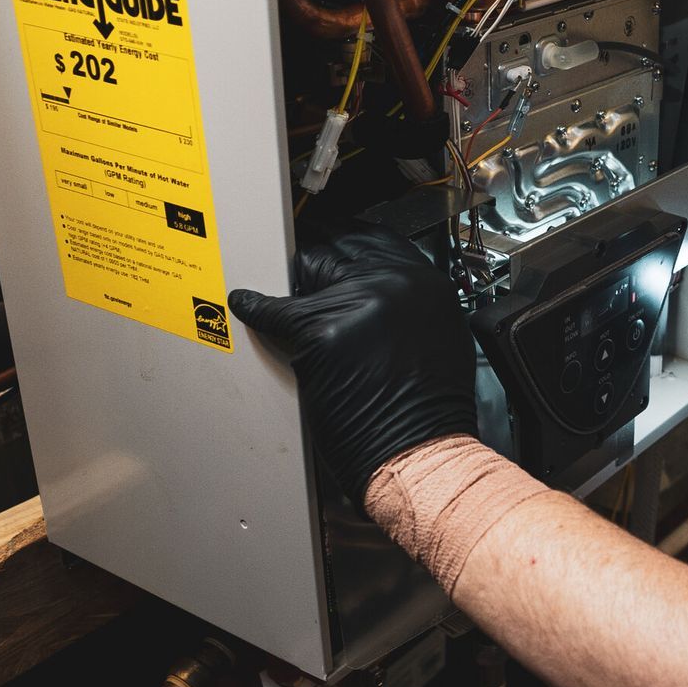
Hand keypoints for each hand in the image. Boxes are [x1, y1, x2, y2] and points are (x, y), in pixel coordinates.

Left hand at [229, 223, 478, 499]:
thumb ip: (410, 304)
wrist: (420, 449)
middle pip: (339, 248)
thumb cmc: (432, 407)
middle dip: (316, 256)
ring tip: (283, 289)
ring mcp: (357, 304)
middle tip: (300, 260)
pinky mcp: (321, 332)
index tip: (331, 237)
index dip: (347, 237)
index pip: (377, 238)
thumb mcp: (439, 335)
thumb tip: (381, 293)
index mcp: (426, 284)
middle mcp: (394, 284)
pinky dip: (257, 308)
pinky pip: (276, 311)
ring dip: (294, 286)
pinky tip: (247, 304)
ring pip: (307, 275)